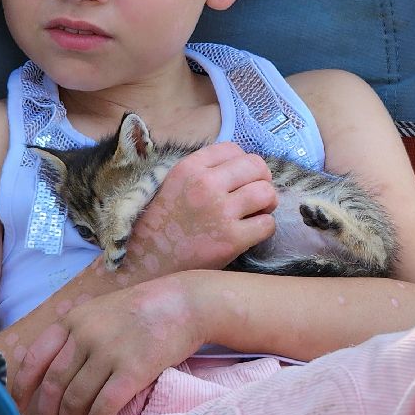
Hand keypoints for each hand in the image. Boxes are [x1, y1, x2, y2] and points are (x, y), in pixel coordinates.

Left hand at [11, 277, 203, 414]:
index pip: (35, 359)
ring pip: (76, 399)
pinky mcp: (132, 370)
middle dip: (48, 414)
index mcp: (73, 320)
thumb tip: (56, 376)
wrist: (185, 303)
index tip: (20, 408)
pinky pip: (104, 407)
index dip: (22, 389)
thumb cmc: (144, 310)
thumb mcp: (101, 311)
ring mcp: (108, 352)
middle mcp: (85, 335)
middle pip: (53, 385)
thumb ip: (77, 335)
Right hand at [120, 142, 277, 275]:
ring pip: (267, 193)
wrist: (146, 265)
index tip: (239, 180)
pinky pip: (267, 224)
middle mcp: (205, 185)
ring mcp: (220, 212)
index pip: (233, 149)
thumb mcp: (172, 185)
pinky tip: (250, 233)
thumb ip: (202, 171)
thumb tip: (240, 164)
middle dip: (262, 179)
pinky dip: (264, 228)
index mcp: (189, 168)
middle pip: (256, 166)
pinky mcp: (231, 240)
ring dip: (267, 204)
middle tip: (255, 196)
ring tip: (255, 213)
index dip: (242, 164)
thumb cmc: (162, 227)